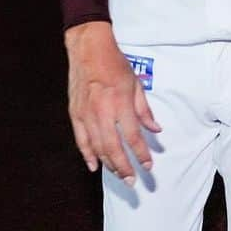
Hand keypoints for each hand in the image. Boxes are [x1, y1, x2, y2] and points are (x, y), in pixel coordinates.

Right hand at [64, 22, 161, 184]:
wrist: (89, 50)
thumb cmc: (115, 65)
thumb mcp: (136, 84)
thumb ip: (144, 110)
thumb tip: (155, 129)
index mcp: (121, 103)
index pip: (133, 136)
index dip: (141, 154)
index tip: (148, 165)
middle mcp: (103, 112)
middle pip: (114, 147)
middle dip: (124, 167)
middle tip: (133, 180)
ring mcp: (86, 115)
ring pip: (97, 147)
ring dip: (109, 164)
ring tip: (119, 175)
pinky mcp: (75, 114)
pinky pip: (82, 140)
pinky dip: (88, 155)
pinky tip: (94, 166)